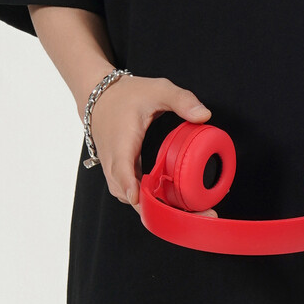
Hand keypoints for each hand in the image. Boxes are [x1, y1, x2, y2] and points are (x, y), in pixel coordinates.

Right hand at [92, 75, 219, 218]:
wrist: (98, 97)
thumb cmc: (127, 94)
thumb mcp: (158, 89)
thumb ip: (182, 100)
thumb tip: (205, 116)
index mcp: (121, 143)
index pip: (122, 171)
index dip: (131, 187)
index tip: (141, 199)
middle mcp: (115, 163)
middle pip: (130, 195)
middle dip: (158, 208)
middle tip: (194, 213)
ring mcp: (116, 171)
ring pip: (130, 198)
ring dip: (155, 208)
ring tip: (189, 213)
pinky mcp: (120, 174)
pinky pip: (132, 194)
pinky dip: (150, 201)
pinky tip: (173, 203)